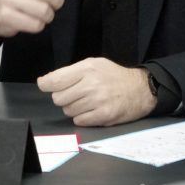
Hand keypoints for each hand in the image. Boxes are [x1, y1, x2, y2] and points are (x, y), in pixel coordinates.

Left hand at [37, 58, 155, 126]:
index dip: (45, 84)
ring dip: (74, 108)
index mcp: (87, 69)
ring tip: (88, 101)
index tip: (44, 85)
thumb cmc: (114, 76)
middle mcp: (91, 85)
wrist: (141, 89)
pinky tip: (93, 110)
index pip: (55, 80)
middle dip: (64, 97)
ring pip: (68, 111)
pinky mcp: (103, 116)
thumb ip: (71, 72)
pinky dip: (83, 117)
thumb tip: (46, 81)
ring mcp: (97, 101)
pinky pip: (79, 121)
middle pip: (58, 98)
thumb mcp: (94, 64)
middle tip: (76, 93)